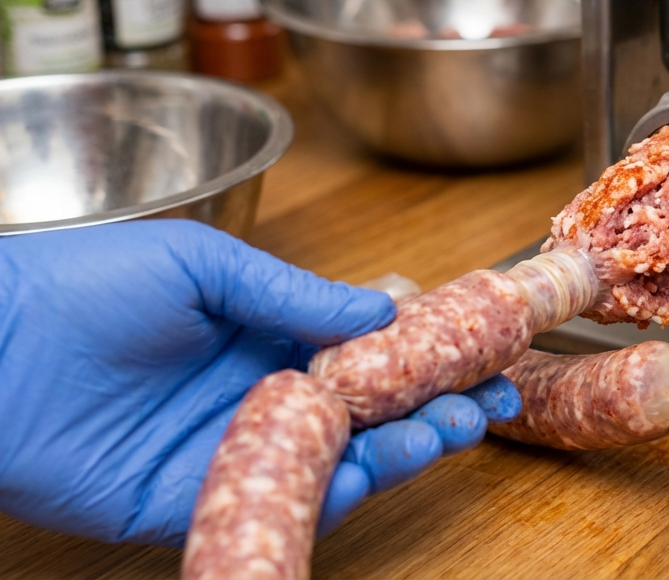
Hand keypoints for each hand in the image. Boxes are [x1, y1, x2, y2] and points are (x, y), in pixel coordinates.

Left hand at [0, 220, 519, 546]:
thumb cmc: (81, 286)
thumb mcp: (201, 266)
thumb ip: (293, 293)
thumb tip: (383, 308)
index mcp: (258, 332)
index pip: (360, 348)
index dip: (421, 351)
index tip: (478, 347)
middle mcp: (253, 393)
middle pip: (363, 410)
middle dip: (431, 406)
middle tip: (488, 401)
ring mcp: (229, 449)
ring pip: (335, 460)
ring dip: (402, 448)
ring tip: (456, 429)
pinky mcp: (194, 501)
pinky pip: (278, 500)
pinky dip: (335, 491)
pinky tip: (377, 467)